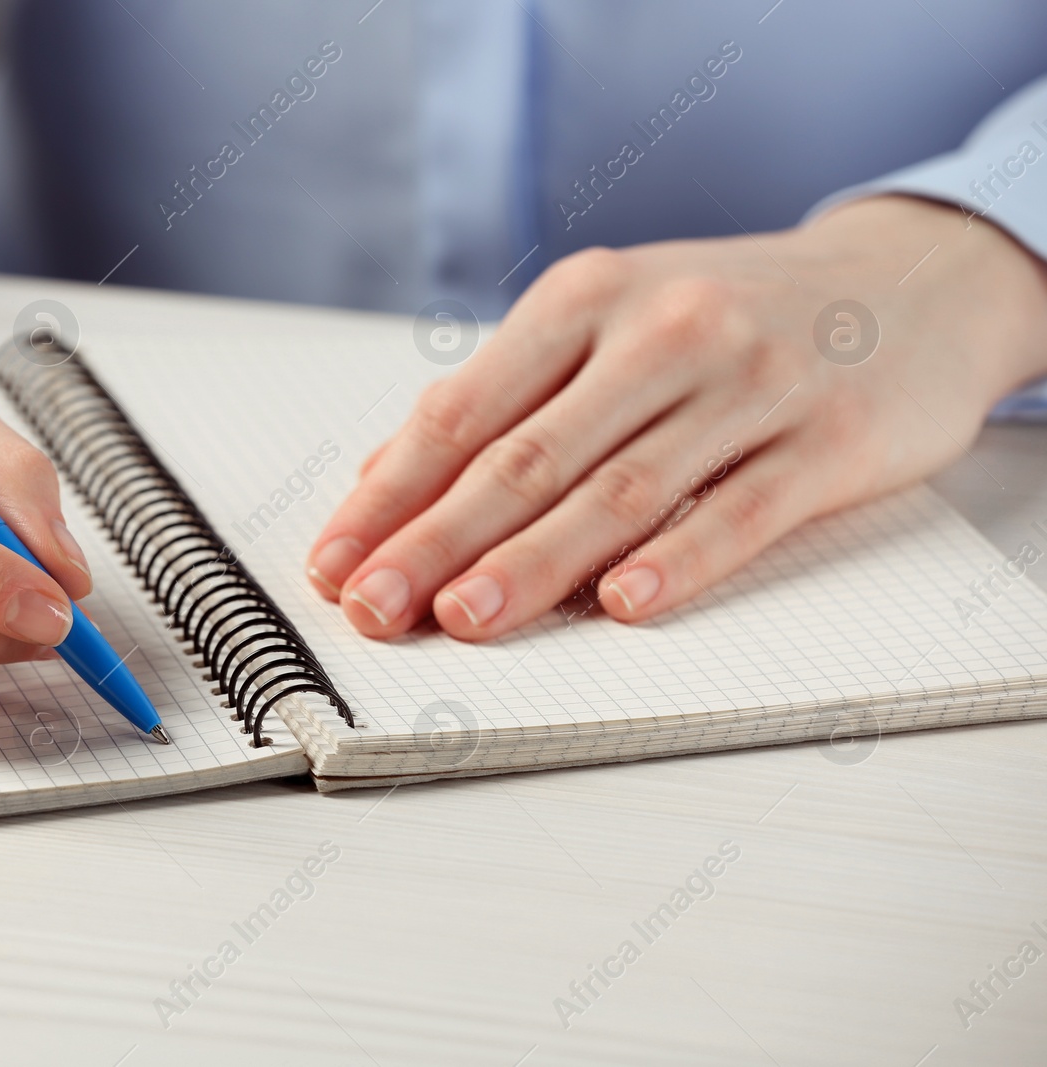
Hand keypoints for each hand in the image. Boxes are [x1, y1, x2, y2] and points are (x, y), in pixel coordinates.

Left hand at [307, 195, 1046, 638]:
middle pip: (526, 456)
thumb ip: (507, 397)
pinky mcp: (828, 440)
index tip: (334, 561)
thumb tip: (387, 482)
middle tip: (373, 608)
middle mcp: (661, 332)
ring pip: (620, 488)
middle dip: (436, 541)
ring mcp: (747, 384)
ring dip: (534, 561)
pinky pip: (741, 509)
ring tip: (464, 618)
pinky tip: (622, 605)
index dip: (391, 494)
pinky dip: (678, 560)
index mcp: (587, 299)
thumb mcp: (610, 319)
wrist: (909, 279)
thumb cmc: (731, 313)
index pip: (463, 409)